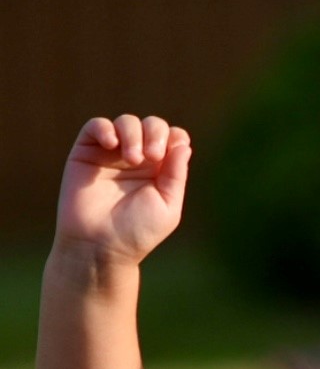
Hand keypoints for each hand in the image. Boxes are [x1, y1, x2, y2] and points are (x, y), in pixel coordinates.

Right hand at [55, 115, 191, 264]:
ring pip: (127, 122)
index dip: (175, 138)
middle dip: (156, 133)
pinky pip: (97, 125)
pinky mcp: (87, 152)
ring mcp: (113, 154)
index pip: (174, 138)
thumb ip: (176, 175)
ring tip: (131, 158)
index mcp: (161, 171)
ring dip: (133, 133)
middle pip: (153, 125)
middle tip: (151, 157)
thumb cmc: (137, 232)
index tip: (167, 157)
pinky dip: (105, 128)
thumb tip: (184, 143)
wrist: (100, 246)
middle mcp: (138, 159)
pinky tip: (111, 144)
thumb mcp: (167, 206)